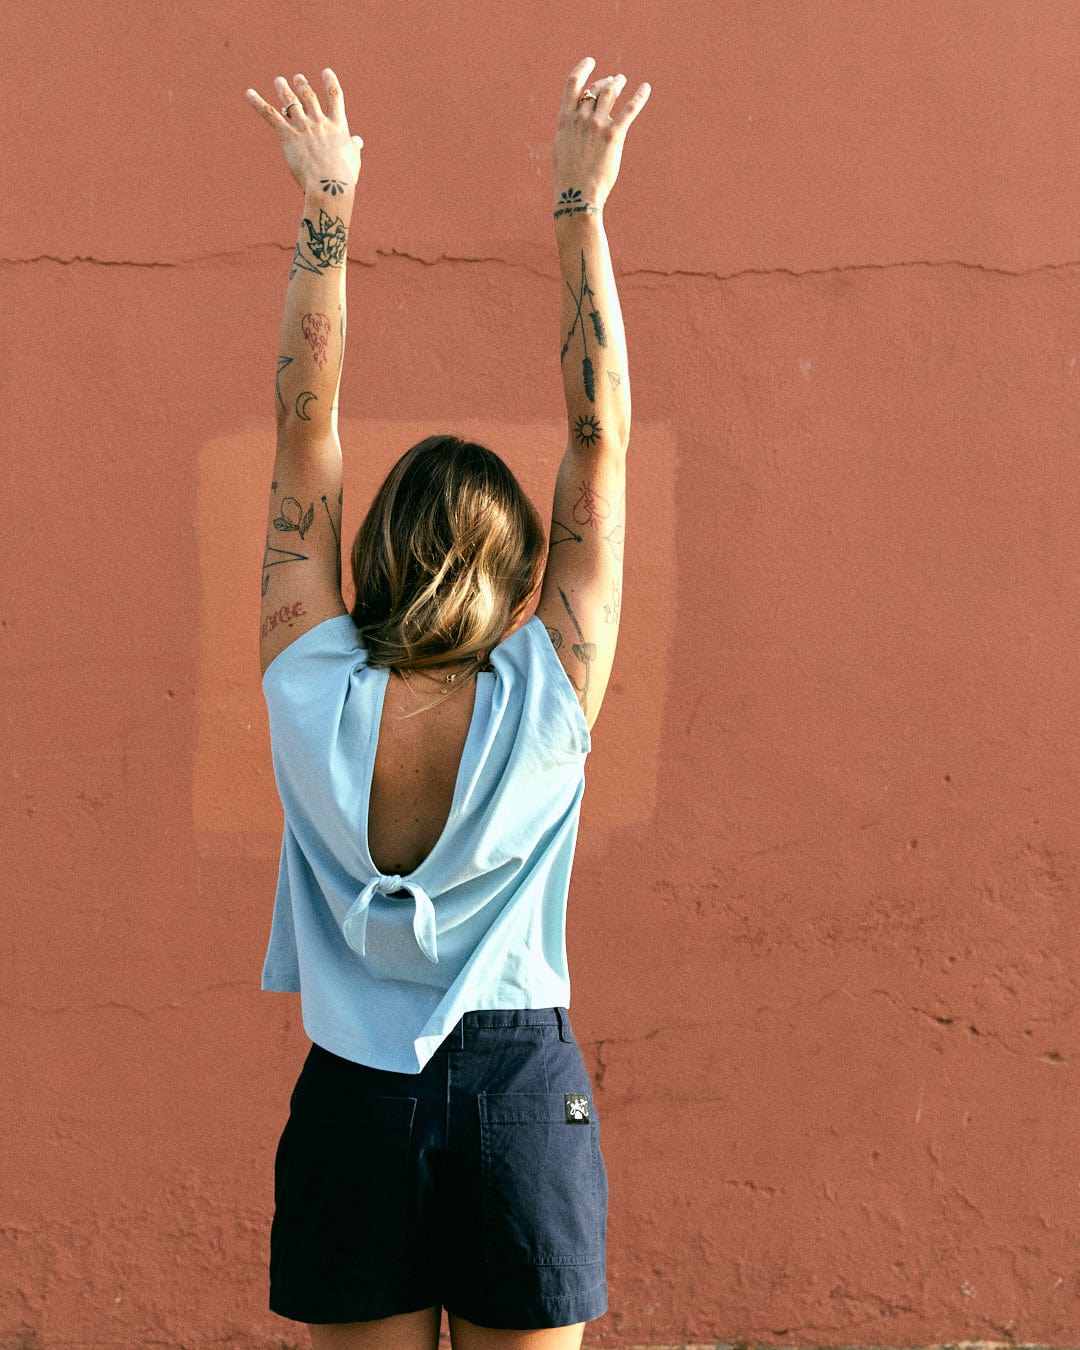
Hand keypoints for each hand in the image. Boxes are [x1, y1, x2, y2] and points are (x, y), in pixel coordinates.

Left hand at [244, 68, 362, 194]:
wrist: (329, 185)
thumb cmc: (344, 177)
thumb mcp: (353, 160)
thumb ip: (354, 147)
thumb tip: (357, 140)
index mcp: (338, 125)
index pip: (335, 96)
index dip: (330, 81)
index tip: (326, 71)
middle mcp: (319, 121)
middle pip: (309, 96)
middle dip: (302, 85)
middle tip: (297, 78)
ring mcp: (303, 126)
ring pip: (290, 102)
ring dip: (284, 89)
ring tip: (279, 81)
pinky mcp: (287, 135)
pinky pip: (270, 115)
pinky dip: (257, 103)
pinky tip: (248, 93)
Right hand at [553, 57, 649, 214]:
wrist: (576, 196)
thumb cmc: (569, 178)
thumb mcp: (562, 150)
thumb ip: (570, 132)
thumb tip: (577, 124)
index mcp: (565, 121)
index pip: (572, 85)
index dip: (582, 69)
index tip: (591, 62)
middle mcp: (580, 119)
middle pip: (595, 89)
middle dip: (605, 82)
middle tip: (614, 80)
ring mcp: (597, 125)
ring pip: (610, 92)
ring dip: (618, 83)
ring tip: (623, 80)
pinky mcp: (613, 135)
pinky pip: (629, 109)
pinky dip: (639, 96)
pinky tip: (646, 88)